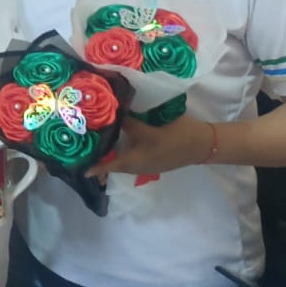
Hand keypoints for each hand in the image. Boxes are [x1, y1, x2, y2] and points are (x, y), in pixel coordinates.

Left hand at [95, 115, 212, 178]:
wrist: (204, 144)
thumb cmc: (176, 138)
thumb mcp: (149, 130)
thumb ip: (129, 124)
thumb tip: (111, 117)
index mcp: (135, 163)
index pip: (110, 166)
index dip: (95, 167)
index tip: (81, 169)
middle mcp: (139, 166)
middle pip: (115, 164)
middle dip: (101, 158)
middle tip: (85, 148)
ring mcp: (148, 163)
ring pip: (124, 159)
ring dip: (112, 152)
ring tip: (98, 140)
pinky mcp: (155, 157)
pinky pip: (133, 155)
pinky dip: (124, 149)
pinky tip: (119, 137)